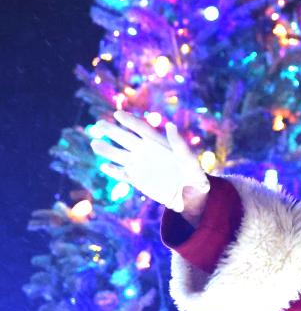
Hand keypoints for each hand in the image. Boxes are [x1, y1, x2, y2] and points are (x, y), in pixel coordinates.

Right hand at [90, 111, 209, 215]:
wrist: (191, 197)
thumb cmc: (195, 176)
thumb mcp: (191, 161)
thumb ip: (180, 144)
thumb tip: (170, 125)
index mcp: (159, 143)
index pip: (142, 129)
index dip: (130, 121)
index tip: (117, 114)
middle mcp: (146, 151)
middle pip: (126, 138)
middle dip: (112, 131)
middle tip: (98, 124)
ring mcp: (140, 165)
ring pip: (119, 155)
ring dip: (107, 150)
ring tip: (94, 143)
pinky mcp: (137, 180)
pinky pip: (122, 174)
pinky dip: (114, 171)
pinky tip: (104, 167)